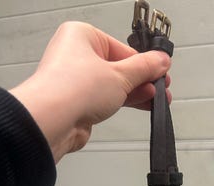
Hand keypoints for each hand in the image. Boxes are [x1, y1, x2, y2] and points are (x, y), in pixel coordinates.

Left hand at [9, 21, 171, 162]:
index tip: (162, 72)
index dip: (145, 63)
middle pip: (119, 67)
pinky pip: (105, 99)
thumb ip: (144, 68)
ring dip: (135, 93)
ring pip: (113, 84)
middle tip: (162, 89)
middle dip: (142, 80)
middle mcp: (76, 55)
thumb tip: (161, 60)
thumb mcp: (120, 75)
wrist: (51, 121)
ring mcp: (76, 80)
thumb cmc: (73, 88)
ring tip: (156, 101)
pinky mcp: (77, 102)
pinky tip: (140, 105)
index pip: (122, 49)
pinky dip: (122, 102)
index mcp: (82, 36)